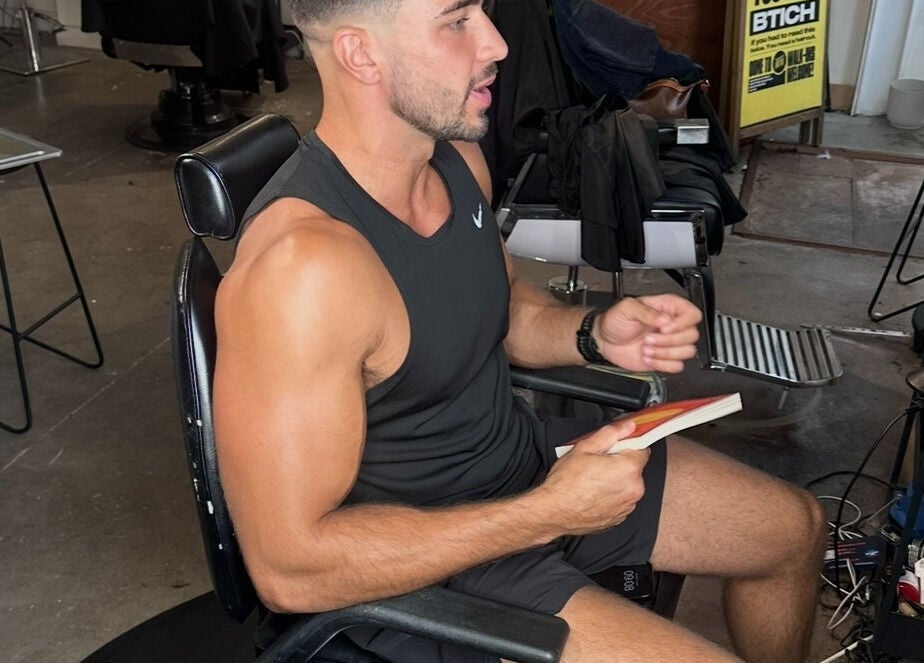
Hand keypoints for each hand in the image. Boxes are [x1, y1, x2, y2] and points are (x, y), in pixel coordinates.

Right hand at [536, 420, 649, 535]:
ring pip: (628, 485)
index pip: (641, 448)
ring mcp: (628, 506)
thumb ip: (611, 433)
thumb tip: (626, 427)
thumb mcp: (585, 447)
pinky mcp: (620, 517)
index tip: (616, 446)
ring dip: (616, 480)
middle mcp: (633, 489)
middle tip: (597, 462)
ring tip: (593, 480)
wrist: (554, 512)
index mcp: (628, 468)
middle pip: (634, 468)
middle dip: (619, 463)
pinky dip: (612, 496)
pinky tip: (593, 493)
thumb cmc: (566, 484)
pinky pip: (621, 500)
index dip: (626, 444)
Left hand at [595, 295, 700, 372]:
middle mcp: (672, 325)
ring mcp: (670, 343)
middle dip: (669, 340)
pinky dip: (663, 365)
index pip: (692, 313)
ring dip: (666, 353)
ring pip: (688, 351)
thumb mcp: (627, 308)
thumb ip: (647, 311)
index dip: (683, 322)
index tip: (665, 327)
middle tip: (649, 339)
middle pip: (692, 335)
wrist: (604, 341)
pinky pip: (677, 366)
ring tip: (647, 348)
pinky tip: (649, 358)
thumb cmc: (615, 321)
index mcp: (667, 308)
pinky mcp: (665, 359)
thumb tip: (665, 319)